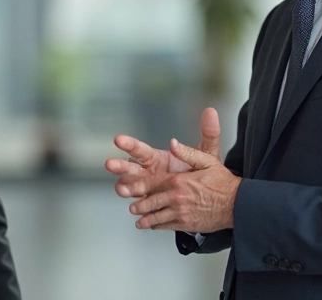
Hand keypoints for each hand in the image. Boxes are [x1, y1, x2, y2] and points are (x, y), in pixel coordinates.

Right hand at [105, 108, 221, 197]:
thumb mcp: (207, 153)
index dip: (129, 144)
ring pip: (130, 186)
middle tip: (110, 164)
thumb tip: (210, 111)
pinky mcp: (152, 203)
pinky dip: (138, 205)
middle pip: (129, 167)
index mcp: (157, 158)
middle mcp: (148, 173)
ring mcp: (148, 189)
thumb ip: (209, 133)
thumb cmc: (203, 172)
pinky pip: (141, 204)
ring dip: (124, 187)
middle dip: (119, 165)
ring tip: (123, 189)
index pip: (140, 150)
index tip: (118, 139)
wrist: (208, 196)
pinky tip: (136, 208)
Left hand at [128, 138, 240, 233]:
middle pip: (150, 202)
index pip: (152, 184)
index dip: (138, 186)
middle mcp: (177, 198)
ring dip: (145, 219)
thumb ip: (187, 152)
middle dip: (139, 205)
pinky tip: (152, 226)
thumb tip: (173, 144)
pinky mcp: (186, 224)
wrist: (237, 204)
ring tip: (138, 220)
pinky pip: (166, 226)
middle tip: (133, 207)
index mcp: (179, 181)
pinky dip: (157, 226)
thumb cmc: (223, 183)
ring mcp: (180, 213)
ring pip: (156, 217)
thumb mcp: (207, 160)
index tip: (129, 188)